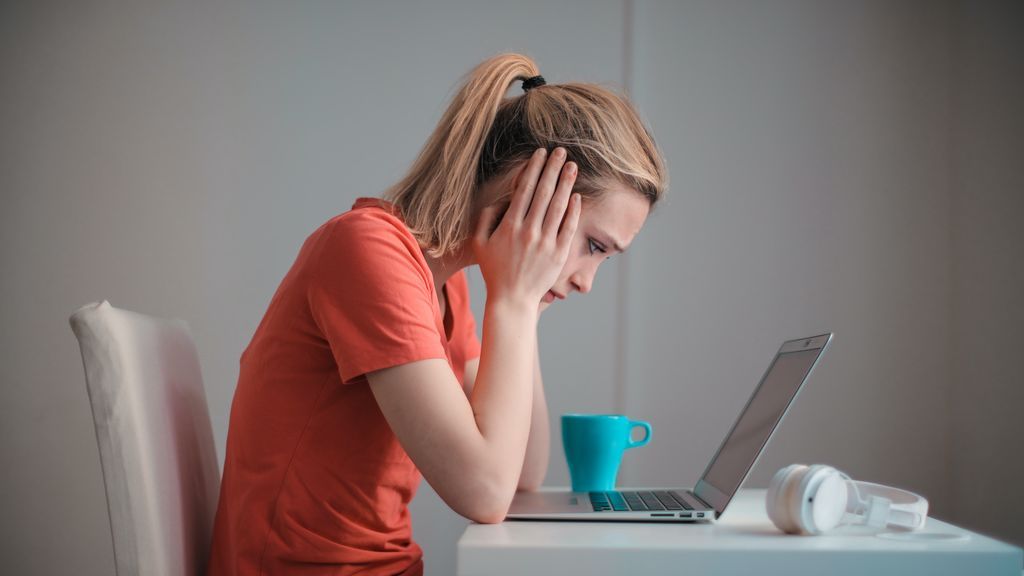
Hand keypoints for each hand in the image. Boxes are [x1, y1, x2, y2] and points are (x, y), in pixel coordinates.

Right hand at [473, 147, 580, 309]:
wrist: (512, 300)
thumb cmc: (494, 270)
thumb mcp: (479, 243)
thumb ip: (486, 218)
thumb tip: (500, 199)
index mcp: (509, 226)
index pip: (524, 190)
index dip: (533, 169)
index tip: (540, 154)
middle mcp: (529, 231)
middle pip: (543, 193)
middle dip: (553, 169)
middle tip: (561, 151)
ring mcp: (545, 243)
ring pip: (558, 206)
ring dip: (566, 183)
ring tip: (572, 166)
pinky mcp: (558, 254)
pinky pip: (568, 228)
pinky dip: (573, 210)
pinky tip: (577, 195)